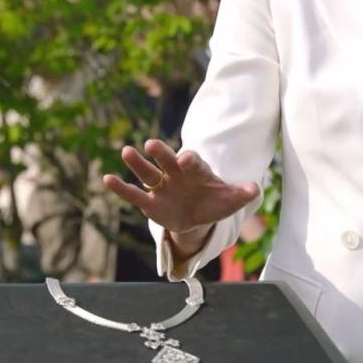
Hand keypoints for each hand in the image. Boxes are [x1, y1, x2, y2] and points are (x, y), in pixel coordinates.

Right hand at [102, 139, 259, 243]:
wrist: (199, 218)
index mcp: (196, 170)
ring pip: (148, 173)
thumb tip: (255, 189)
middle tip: (151, 144)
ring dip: (137, 163)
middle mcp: (176, 174)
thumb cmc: (214, 203)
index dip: (190, 159)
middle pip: (167, 160)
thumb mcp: (230, 201)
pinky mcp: (150, 203)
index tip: (186, 159)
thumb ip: (242, 193)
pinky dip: (121, 187)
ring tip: (126, 151)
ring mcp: (161, 187)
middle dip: (161, 153)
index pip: (193, 161)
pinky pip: (134, 194)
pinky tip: (107, 179)